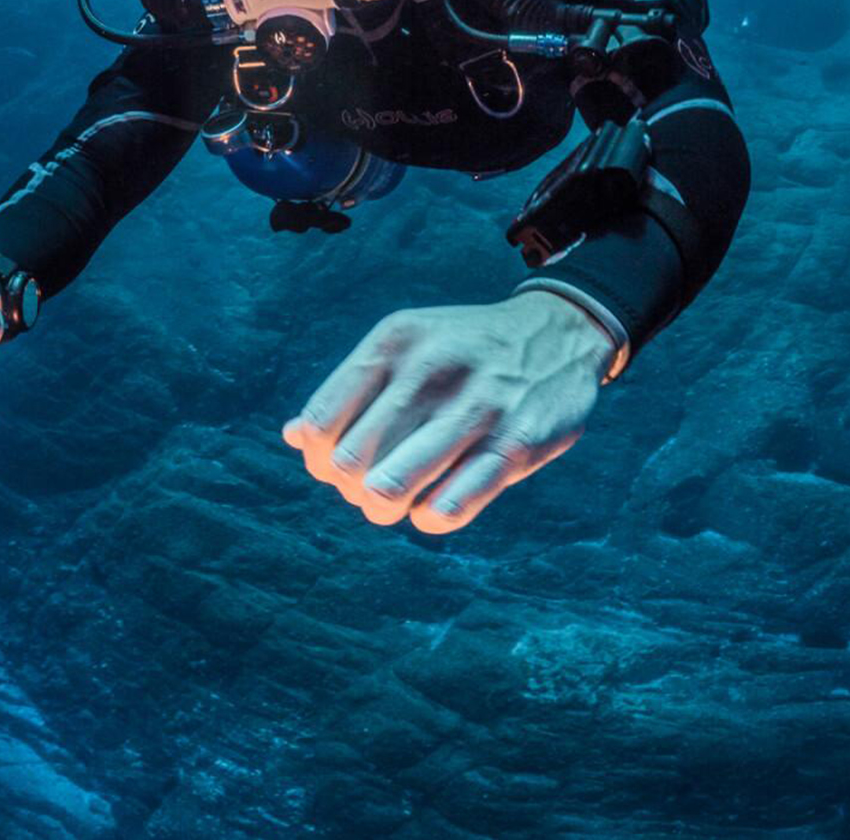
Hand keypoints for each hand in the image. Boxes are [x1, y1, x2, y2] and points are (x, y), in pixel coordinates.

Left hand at [282, 290, 613, 533]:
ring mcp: (476, 407)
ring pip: (391, 488)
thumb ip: (351, 388)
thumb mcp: (405, 345)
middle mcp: (430, 369)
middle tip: (367, 487)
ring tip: (393, 501)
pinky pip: (449, 507)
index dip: (317, 457)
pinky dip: (429, 517)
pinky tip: (431, 505)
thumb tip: (292, 436)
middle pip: (351, 462)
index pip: (321, 419)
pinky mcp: (516, 445)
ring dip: (383, 508)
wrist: (557, 333)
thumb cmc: (461, 350)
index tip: (334, 464)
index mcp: (394, 341)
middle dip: (350, 489)